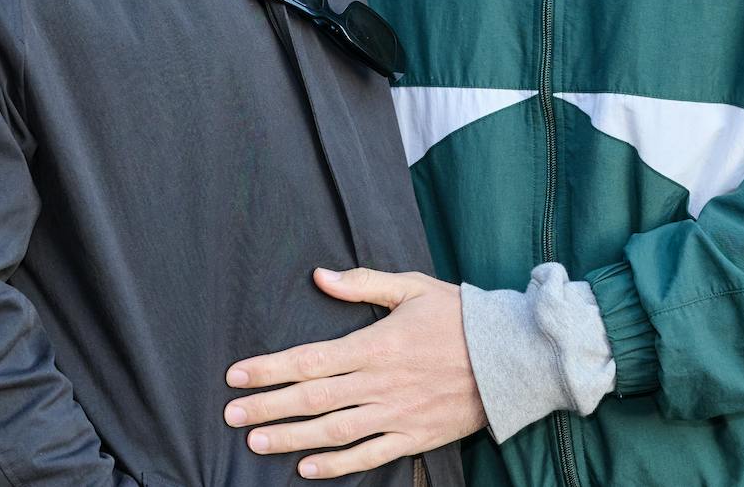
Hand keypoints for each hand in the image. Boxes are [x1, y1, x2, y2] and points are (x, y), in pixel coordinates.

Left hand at [223, 269, 483, 477]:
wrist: (511, 357)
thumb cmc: (460, 316)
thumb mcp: (412, 287)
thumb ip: (362, 283)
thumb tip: (318, 276)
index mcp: (375, 345)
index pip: (310, 359)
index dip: (269, 369)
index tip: (237, 376)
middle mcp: (380, 384)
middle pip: (312, 398)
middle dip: (268, 407)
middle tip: (231, 415)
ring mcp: (397, 414)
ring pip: (334, 431)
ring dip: (292, 438)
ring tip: (257, 442)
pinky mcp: (415, 437)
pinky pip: (369, 455)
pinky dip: (337, 465)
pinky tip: (307, 468)